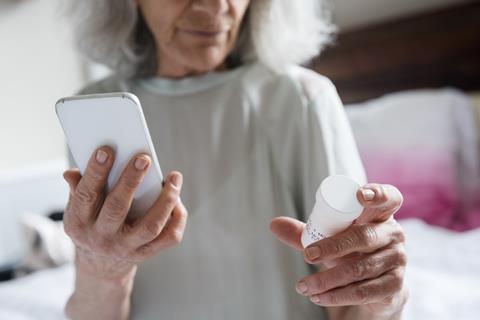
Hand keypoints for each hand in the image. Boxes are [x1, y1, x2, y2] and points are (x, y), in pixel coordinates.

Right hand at [63, 146, 187, 281]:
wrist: (101, 264)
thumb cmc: (91, 224)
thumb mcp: (77, 209)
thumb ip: (78, 189)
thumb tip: (72, 172)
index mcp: (80, 223)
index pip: (86, 196)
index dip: (95, 173)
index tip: (106, 150)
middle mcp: (102, 238)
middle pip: (117, 209)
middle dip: (131, 181)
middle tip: (143, 158)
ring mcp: (127, 248)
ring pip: (150, 226)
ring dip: (165, 201)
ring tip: (173, 178)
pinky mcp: (146, 252)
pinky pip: (168, 237)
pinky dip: (177, 218)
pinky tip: (178, 200)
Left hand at [270, 183, 407, 316]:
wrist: (374, 290)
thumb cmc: (351, 253)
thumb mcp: (330, 240)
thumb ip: (305, 233)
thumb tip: (273, 224)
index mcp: (380, 215)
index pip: (389, 198)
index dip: (378, 194)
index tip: (360, 196)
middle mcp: (394, 235)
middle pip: (365, 237)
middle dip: (333, 246)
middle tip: (308, 256)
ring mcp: (397, 261)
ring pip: (360, 268)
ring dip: (327, 279)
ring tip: (303, 286)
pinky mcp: (394, 287)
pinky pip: (364, 291)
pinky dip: (337, 295)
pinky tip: (318, 297)